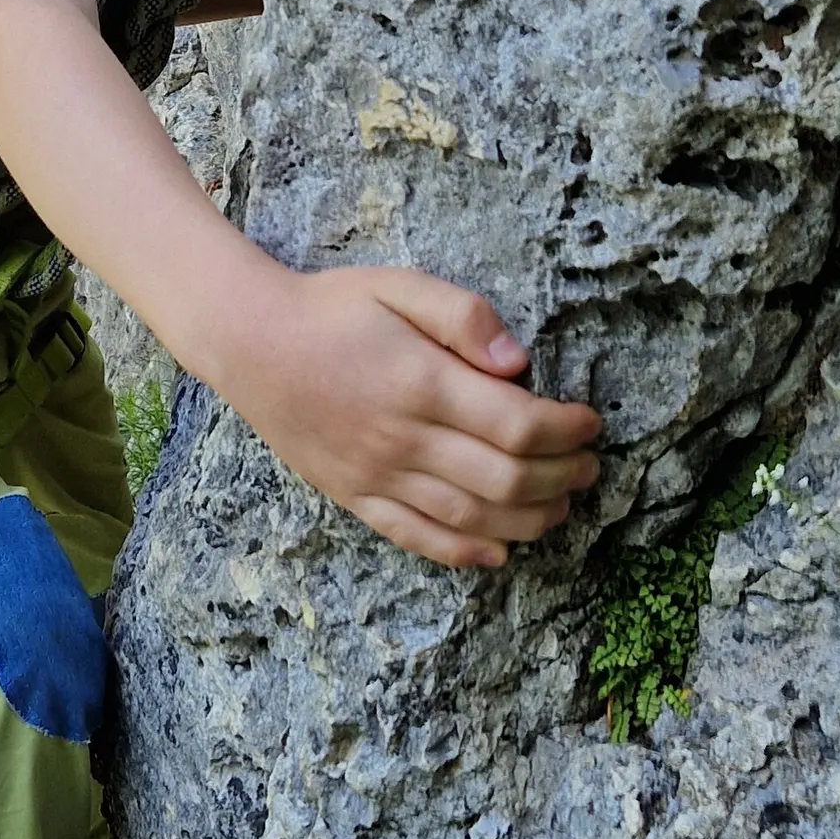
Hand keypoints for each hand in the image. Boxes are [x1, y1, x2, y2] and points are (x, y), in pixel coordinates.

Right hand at [222, 264, 600, 569]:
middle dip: (561, 478)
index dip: (567, 431)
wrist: (249, 343)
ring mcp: (377, 475)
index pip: (518, 424)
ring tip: (560, 508)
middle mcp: (403, 438)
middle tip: (588, 467)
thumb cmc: (330, 309)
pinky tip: (498, 552)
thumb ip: (463, 317)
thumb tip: (519, 363)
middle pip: (504, 479)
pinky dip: (462, 552)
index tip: (590, 423)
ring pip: (469, 518)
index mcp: (421, 383)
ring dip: (527, 520)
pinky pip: (416, 537)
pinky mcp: (355, 496)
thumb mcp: (399, 286)